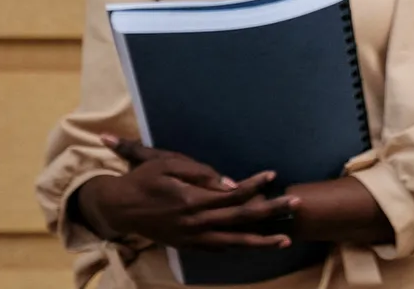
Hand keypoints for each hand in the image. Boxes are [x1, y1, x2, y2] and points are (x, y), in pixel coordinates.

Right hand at [74, 135, 297, 249]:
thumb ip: (201, 173)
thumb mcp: (167, 164)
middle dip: (270, 212)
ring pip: (232, 242)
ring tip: (284, 239)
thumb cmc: (143, 179)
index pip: (233, 194)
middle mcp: (195, 223)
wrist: (116, 208)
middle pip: (241, 218)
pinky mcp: (187, 245)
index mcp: (192, 200)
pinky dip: (238, 247)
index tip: (273, 175)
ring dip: (260, 241)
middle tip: (296, 204)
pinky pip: (218, 248)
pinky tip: (256, 245)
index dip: (255, 185)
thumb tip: (231, 184)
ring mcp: (191, 238)